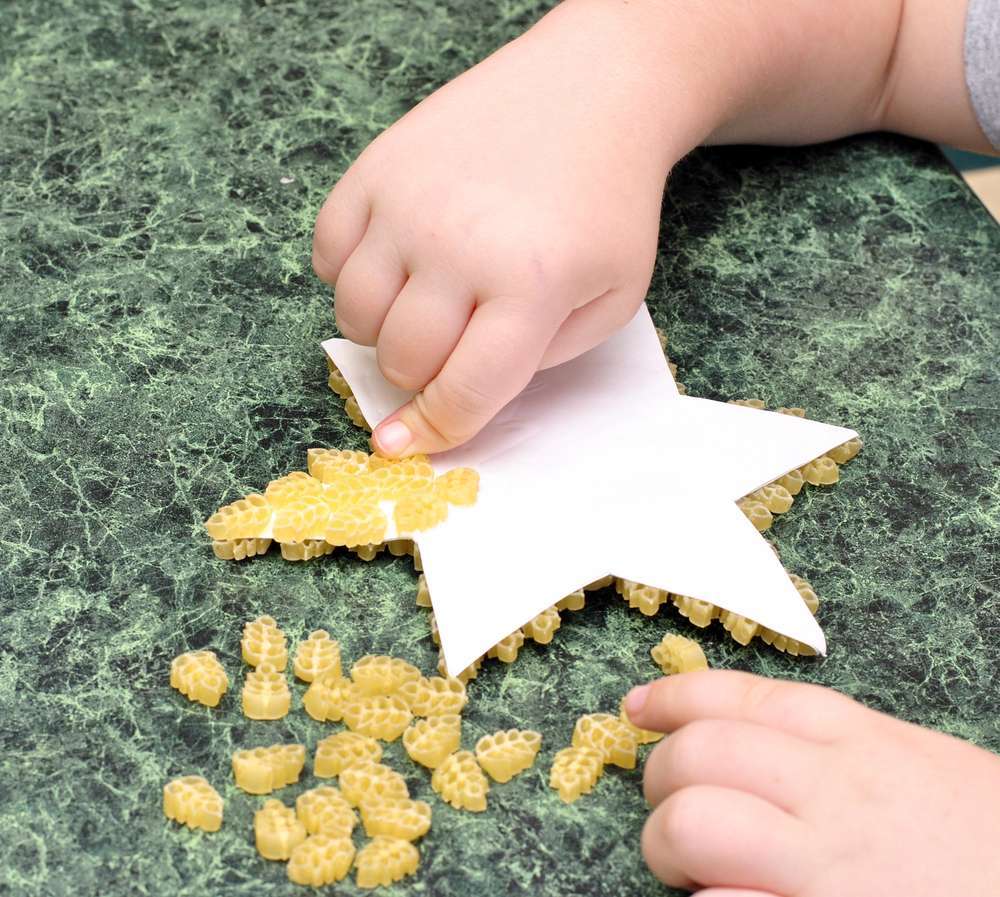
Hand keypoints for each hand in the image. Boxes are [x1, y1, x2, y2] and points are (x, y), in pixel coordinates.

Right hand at [312, 3, 687, 455]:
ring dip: (380, 332)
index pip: (462, 390)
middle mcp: (456, 245)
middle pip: (401, 358)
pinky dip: (348, 277)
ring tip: (422, 306)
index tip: (404, 444)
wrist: (590, 93)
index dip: (432, 430)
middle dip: (419, 375)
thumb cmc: (606, 205)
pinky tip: (392, 263)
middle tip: (447, 349)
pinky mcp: (375, 168)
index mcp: (529, 285)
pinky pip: (326, 254)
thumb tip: (460, 396)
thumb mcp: (610, 299)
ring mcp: (407, 203)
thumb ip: (539, 361)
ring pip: (353, 314)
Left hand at [624, 670, 999, 895]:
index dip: (671, 700)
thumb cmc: (983, 840)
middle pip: (697, 756)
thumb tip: (737, 745)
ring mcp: (829, 864)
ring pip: (694, 823)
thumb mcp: (914, 764)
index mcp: (854, 737)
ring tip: (687, 868)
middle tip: (668, 808)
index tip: (637, 711)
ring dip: (669, 847)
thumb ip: (831, 751)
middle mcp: (834, 789)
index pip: (733, 697)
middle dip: (660, 779)